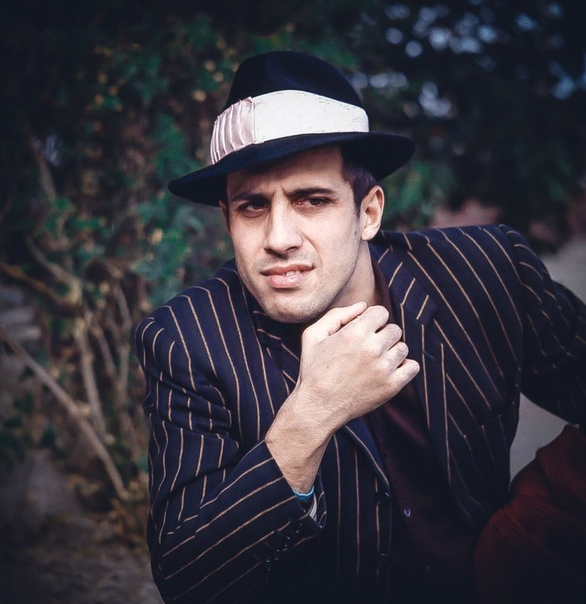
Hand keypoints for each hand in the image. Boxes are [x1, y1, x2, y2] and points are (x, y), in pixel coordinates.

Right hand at [295, 301, 419, 432]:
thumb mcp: (313, 335)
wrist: (318, 407)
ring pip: (402, 348)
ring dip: (391, 352)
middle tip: (366, 349)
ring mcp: (384, 368)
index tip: (363, 331)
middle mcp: (372, 348)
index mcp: (355, 332)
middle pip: (394, 329)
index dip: (371, 320)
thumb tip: (364, 305)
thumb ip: (338, 314)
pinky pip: (412, 366)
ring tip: (374, 362)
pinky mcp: (392, 386)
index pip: (381, 312)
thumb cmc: (313, 369)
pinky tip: (388, 371)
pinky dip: (403, 367)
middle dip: (382, 335)